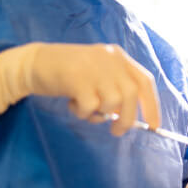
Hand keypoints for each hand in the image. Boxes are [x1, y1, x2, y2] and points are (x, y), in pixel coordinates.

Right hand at [0, 42, 159, 132]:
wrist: (33, 63)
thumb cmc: (67, 74)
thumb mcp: (96, 74)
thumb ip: (114, 89)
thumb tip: (129, 118)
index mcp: (118, 56)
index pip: (144, 80)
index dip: (152, 105)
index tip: (155, 126)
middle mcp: (109, 58)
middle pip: (131, 94)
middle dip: (127, 119)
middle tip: (116, 131)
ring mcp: (93, 67)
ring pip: (112, 102)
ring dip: (99, 114)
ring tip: (84, 108)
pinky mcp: (77, 77)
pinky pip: (90, 106)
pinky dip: (83, 112)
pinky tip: (72, 103)